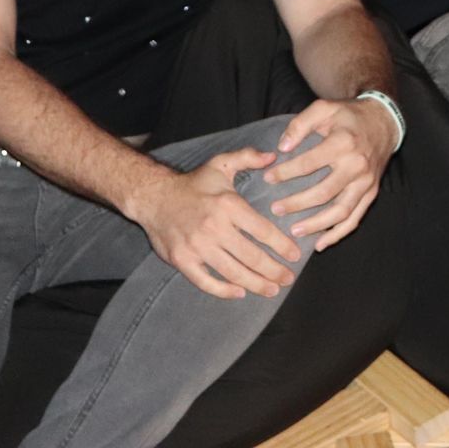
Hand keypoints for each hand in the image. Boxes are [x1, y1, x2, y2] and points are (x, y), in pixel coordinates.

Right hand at [127, 148, 301, 299]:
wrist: (153, 196)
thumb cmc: (193, 183)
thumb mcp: (220, 163)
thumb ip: (248, 157)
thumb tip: (273, 155)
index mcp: (228, 205)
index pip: (263, 230)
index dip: (282, 246)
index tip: (295, 256)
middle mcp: (214, 227)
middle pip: (251, 256)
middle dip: (273, 270)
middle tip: (288, 279)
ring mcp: (197, 246)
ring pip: (233, 272)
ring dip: (255, 284)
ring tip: (271, 290)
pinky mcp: (182, 260)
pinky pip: (206, 281)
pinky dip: (224, 291)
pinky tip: (239, 293)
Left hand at [263, 98, 394, 251]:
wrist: (383, 121)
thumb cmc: (348, 115)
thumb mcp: (323, 108)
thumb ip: (300, 125)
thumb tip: (282, 148)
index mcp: (343, 143)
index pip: (309, 163)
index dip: (286, 172)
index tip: (268, 178)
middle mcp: (356, 165)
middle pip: (323, 192)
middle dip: (296, 204)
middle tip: (276, 209)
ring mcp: (366, 182)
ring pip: (340, 211)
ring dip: (316, 225)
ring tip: (294, 231)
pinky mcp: (371, 193)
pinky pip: (355, 219)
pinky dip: (338, 234)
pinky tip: (320, 243)